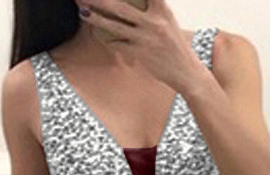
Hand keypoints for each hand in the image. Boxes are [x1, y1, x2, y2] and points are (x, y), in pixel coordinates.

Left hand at [77, 0, 205, 93]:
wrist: (186, 71)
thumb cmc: (175, 46)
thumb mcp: (168, 21)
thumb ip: (153, 9)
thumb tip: (136, 1)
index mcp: (162, 9)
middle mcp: (153, 21)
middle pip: (121, 7)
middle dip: (100, 0)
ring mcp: (146, 38)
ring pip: (115, 26)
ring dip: (96, 18)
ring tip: (83, 12)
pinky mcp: (141, 54)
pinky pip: (118, 44)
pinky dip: (106, 39)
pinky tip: (96, 34)